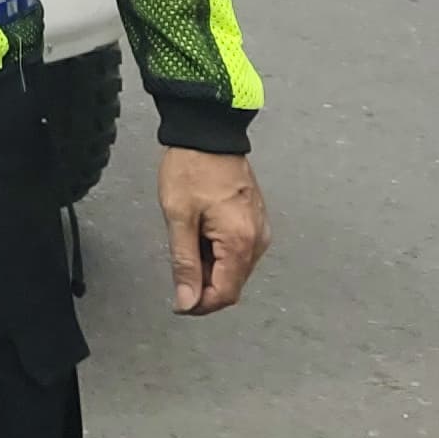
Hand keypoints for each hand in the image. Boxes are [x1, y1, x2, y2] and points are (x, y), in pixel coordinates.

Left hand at [159, 148, 267, 314]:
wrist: (208, 132)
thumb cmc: (191, 169)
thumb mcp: (178, 217)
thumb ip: (184, 263)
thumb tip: (187, 301)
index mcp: (240, 242)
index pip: (225, 294)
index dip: (200, 305)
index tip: (178, 303)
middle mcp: (258, 240)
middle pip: (232, 284)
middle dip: (204, 286)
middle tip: (178, 268)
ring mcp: (259, 230)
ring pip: (235, 268)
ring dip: (211, 268)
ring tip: (188, 241)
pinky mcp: (255, 220)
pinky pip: (239, 250)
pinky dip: (218, 253)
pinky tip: (200, 234)